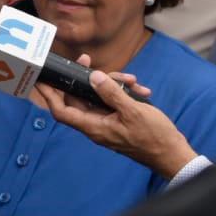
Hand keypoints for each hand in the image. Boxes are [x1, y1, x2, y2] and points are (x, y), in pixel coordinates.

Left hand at [38, 55, 191, 178]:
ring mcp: (108, 123)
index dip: (49, 96)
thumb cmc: (154, 137)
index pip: (62, 111)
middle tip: (89, 61)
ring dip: (112, 84)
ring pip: (99, 97)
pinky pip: (114, 102)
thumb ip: (111, 93)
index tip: (42, 79)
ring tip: (132, 81)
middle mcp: (97, 126)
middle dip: (86, 79)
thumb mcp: (133, 111)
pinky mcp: (119, 120)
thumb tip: (92, 77)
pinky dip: (124, 93)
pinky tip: (141, 90)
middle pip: (79, 98)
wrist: (173, 154)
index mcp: (94, 127)